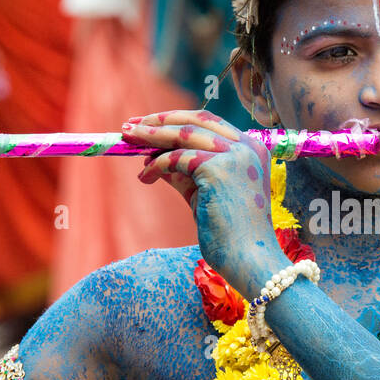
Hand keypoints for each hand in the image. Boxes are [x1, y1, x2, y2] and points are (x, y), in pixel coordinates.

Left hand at [121, 109, 283, 297]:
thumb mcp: (205, 193)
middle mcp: (247, 147)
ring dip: (151, 135)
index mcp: (252, 149)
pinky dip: (156, 165)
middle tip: (131, 126)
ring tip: (127, 139)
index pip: (209, 122)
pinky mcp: (218, 169)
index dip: (176, 120)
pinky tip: (145, 177)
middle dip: (160, 120)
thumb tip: (152, 156)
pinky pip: (177, 159)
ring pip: (183, 135)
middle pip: (196, 120)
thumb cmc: (230, 233)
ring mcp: (235, 156)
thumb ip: (184, 172)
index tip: (149, 123)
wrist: (249, 259)